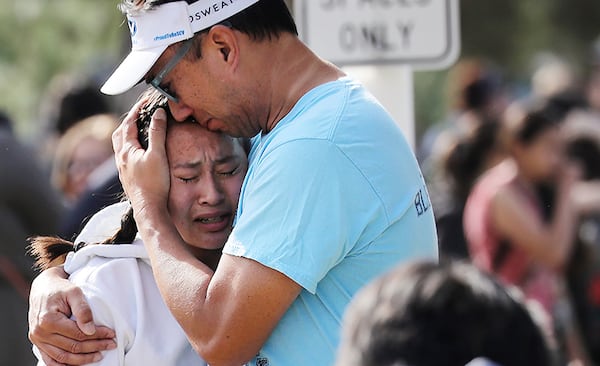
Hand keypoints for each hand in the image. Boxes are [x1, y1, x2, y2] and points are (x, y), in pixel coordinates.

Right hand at [28, 267, 115, 364]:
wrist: (43, 287)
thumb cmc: (60, 288)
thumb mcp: (74, 292)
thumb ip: (83, 310)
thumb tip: (90, 330)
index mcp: (48, 320)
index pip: (78, 334)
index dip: (97, 335)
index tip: (111, 334)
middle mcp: (40, 333)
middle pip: (72, 347)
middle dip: (94, 347)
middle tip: (111, 344)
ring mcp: (37, 340)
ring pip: (63, 357)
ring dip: (83, 359)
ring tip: (99, 355)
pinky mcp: (38, 343)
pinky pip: (51, 360)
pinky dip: (64, 365)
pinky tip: (78, 364)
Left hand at [112, 99, 170, 216]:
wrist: (149, 209)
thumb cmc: (154, 183)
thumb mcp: (158, 154)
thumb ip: (157, 132)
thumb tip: (158, 113)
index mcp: (127, 150)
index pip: (129, 123)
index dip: (137, 110)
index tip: (145, 101)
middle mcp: (121, 158)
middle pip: (120, 133)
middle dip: (128, 121)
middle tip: (139, 114)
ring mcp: (123, 169)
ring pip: (120, 146)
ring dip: (126, 135)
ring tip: (136, 131)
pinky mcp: (128, 178)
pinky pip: (124, 157)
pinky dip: (129, 148)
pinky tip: (138, 153)